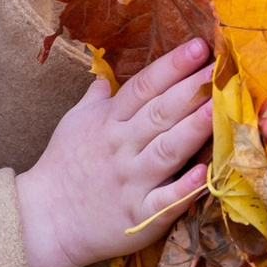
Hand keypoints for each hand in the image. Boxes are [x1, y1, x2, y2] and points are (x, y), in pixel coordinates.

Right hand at [17, 41, 213, 266]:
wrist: (45, 220)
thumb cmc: (61, 168)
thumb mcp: (72, 124)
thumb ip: (94, 100)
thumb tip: (105, 75)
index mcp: (108, 122)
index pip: (143, 87)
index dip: (171, 65)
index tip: (198, 46)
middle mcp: (122, 147)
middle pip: (161, 112)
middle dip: (192, 88)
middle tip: (220, 68)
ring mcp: (131, 181)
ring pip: (168, 149)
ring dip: (195, 127)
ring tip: (220, 107)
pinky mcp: (138, 214)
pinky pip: (165, 200)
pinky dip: (185, 187)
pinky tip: (206, 173)